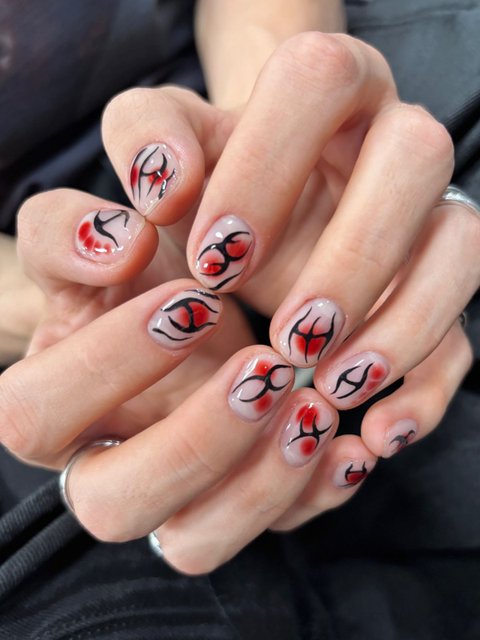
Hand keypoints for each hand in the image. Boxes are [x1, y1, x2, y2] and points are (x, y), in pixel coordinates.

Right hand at [1, 186, 375, 574]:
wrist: (193, 300)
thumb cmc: (142, 270)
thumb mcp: (105, 233)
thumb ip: (76, 225)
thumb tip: (115, 238)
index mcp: (48, 402)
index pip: (34, 412)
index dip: (107, 362)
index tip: (194, 298)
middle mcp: (102, 463)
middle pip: (111, 504)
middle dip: (193, 441)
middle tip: (264, 367)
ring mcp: (173, 494)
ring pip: (192, 544)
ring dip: (258, 485)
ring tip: (315, 410)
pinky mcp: (235, 501)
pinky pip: (268, 530)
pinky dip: (314, 494)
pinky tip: (349, 446)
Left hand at [99, 32, 476, 461]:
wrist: (247, 214)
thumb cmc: (203, 181)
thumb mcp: (159, 150)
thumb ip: (145, 139)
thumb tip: (166, 182)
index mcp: (323, 86)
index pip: (317, 81)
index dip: (265, 168)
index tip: (212, 258)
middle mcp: (387, 140)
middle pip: (416, 157)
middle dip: (353, 253)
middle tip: (289, 332)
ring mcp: (421, 216)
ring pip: (459, 248)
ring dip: (403, 324)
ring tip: (332, 384)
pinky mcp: (429, 288)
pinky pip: (461, 332)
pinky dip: (426, 386)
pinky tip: (377, 430)